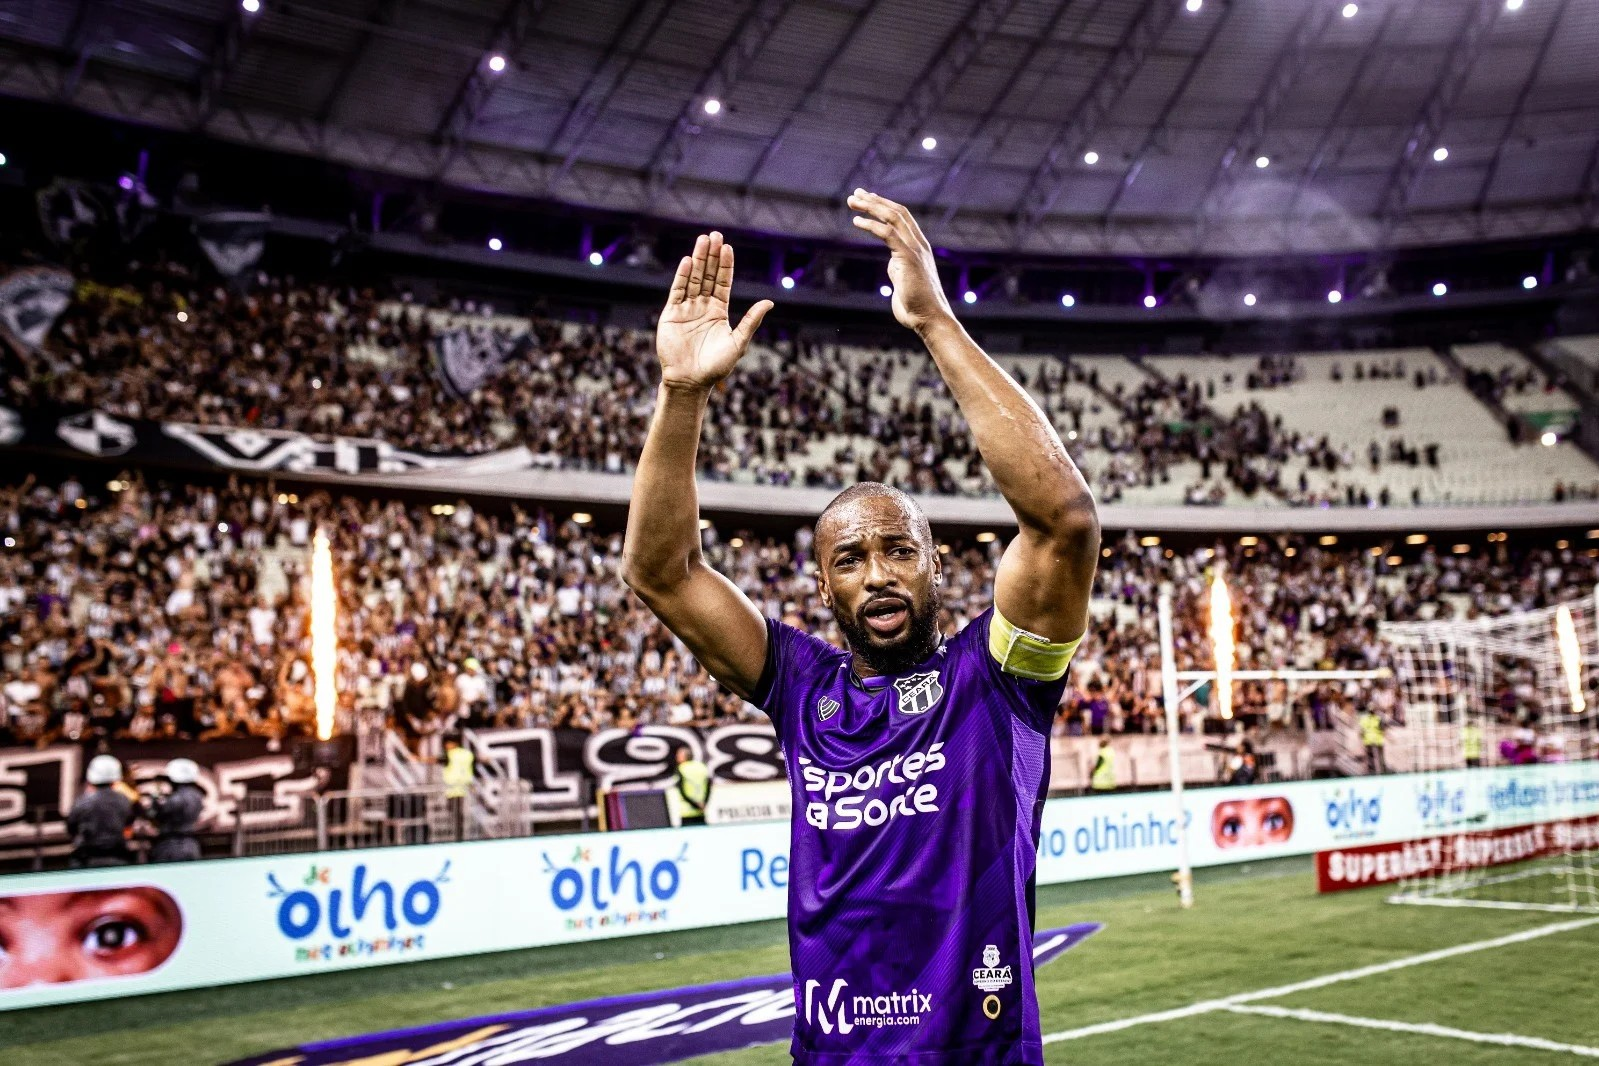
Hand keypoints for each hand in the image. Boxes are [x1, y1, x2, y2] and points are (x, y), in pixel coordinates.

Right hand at [656, 232, 772, 392]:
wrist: (691, 381)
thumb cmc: (716, 366)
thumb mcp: (738, 343)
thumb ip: (751, 321)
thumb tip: (769, 302)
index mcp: (719, 311)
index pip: (723, 282)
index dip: (726, 265)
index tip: (728, 247)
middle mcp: (703, 306)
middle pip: (708, 275)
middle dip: (712, 256)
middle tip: (715, 235)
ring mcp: (686, 309)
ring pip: (694, 279)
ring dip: (698, 260)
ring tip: (703, 240)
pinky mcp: (671, 314)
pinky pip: (677, 291)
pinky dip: (682, 276)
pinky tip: (688, 261)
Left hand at [847, 189, 953, 332]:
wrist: (929, 319)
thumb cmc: (916, 306)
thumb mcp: (904, 280)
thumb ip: (898, 268)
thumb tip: (892, 265)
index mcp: (918, 247)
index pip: (902, 217)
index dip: (884, 205)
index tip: (867, 199)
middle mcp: (918, 244)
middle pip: (896, 212)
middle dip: (875, 200)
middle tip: (855, 194)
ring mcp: (915, 249)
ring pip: (892, 217)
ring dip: (870, 207)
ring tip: (852, 201)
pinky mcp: (908, 258)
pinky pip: (887, 233)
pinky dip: (870, 225)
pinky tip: (856, 221)